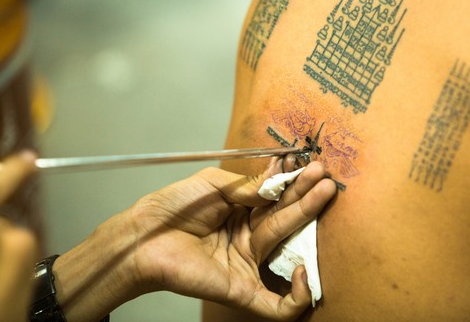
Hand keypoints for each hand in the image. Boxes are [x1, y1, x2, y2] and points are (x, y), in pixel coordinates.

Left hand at [54, 157, 335, 321]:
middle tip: (324, 176)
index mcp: (242, 211)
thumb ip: (249, 185)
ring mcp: (248, 264)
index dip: (292, 182)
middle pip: (285, 218)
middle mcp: (249, 236)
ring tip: (322, 192)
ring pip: (288, 248)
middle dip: (306, 195)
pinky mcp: (243, 291)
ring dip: (307, 220)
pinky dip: (298, 296)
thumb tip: (279, 179)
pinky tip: (304, 270)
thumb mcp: (215, 183)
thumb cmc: (174, 206)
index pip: (276, 199)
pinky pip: (279, 306)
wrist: (145, 236)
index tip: (306, 164)